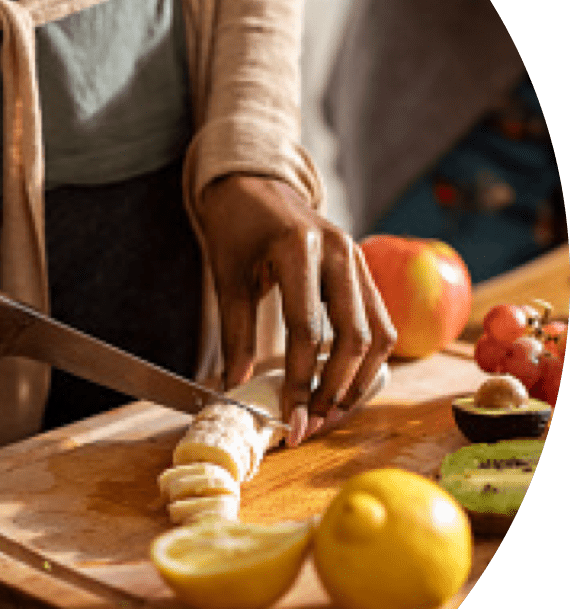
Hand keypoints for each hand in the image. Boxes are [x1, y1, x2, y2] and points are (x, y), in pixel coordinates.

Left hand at [197, 174, 396, 444]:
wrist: (256, 184)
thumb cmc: (238, 228)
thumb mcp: (228, 277)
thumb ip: (235, 334)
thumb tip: (236, 388)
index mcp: (299, 249)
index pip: (308, 331)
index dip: (300, 381)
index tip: (290, 419)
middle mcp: (340, 252)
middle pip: (353, 338)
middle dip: (334, 390)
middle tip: (312, 424)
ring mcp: (360, 259)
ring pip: (378, 335)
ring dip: (357, 381)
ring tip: (330, 412)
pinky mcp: (366, 270)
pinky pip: (381, 323)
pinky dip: (368, 360)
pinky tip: (344, 384)